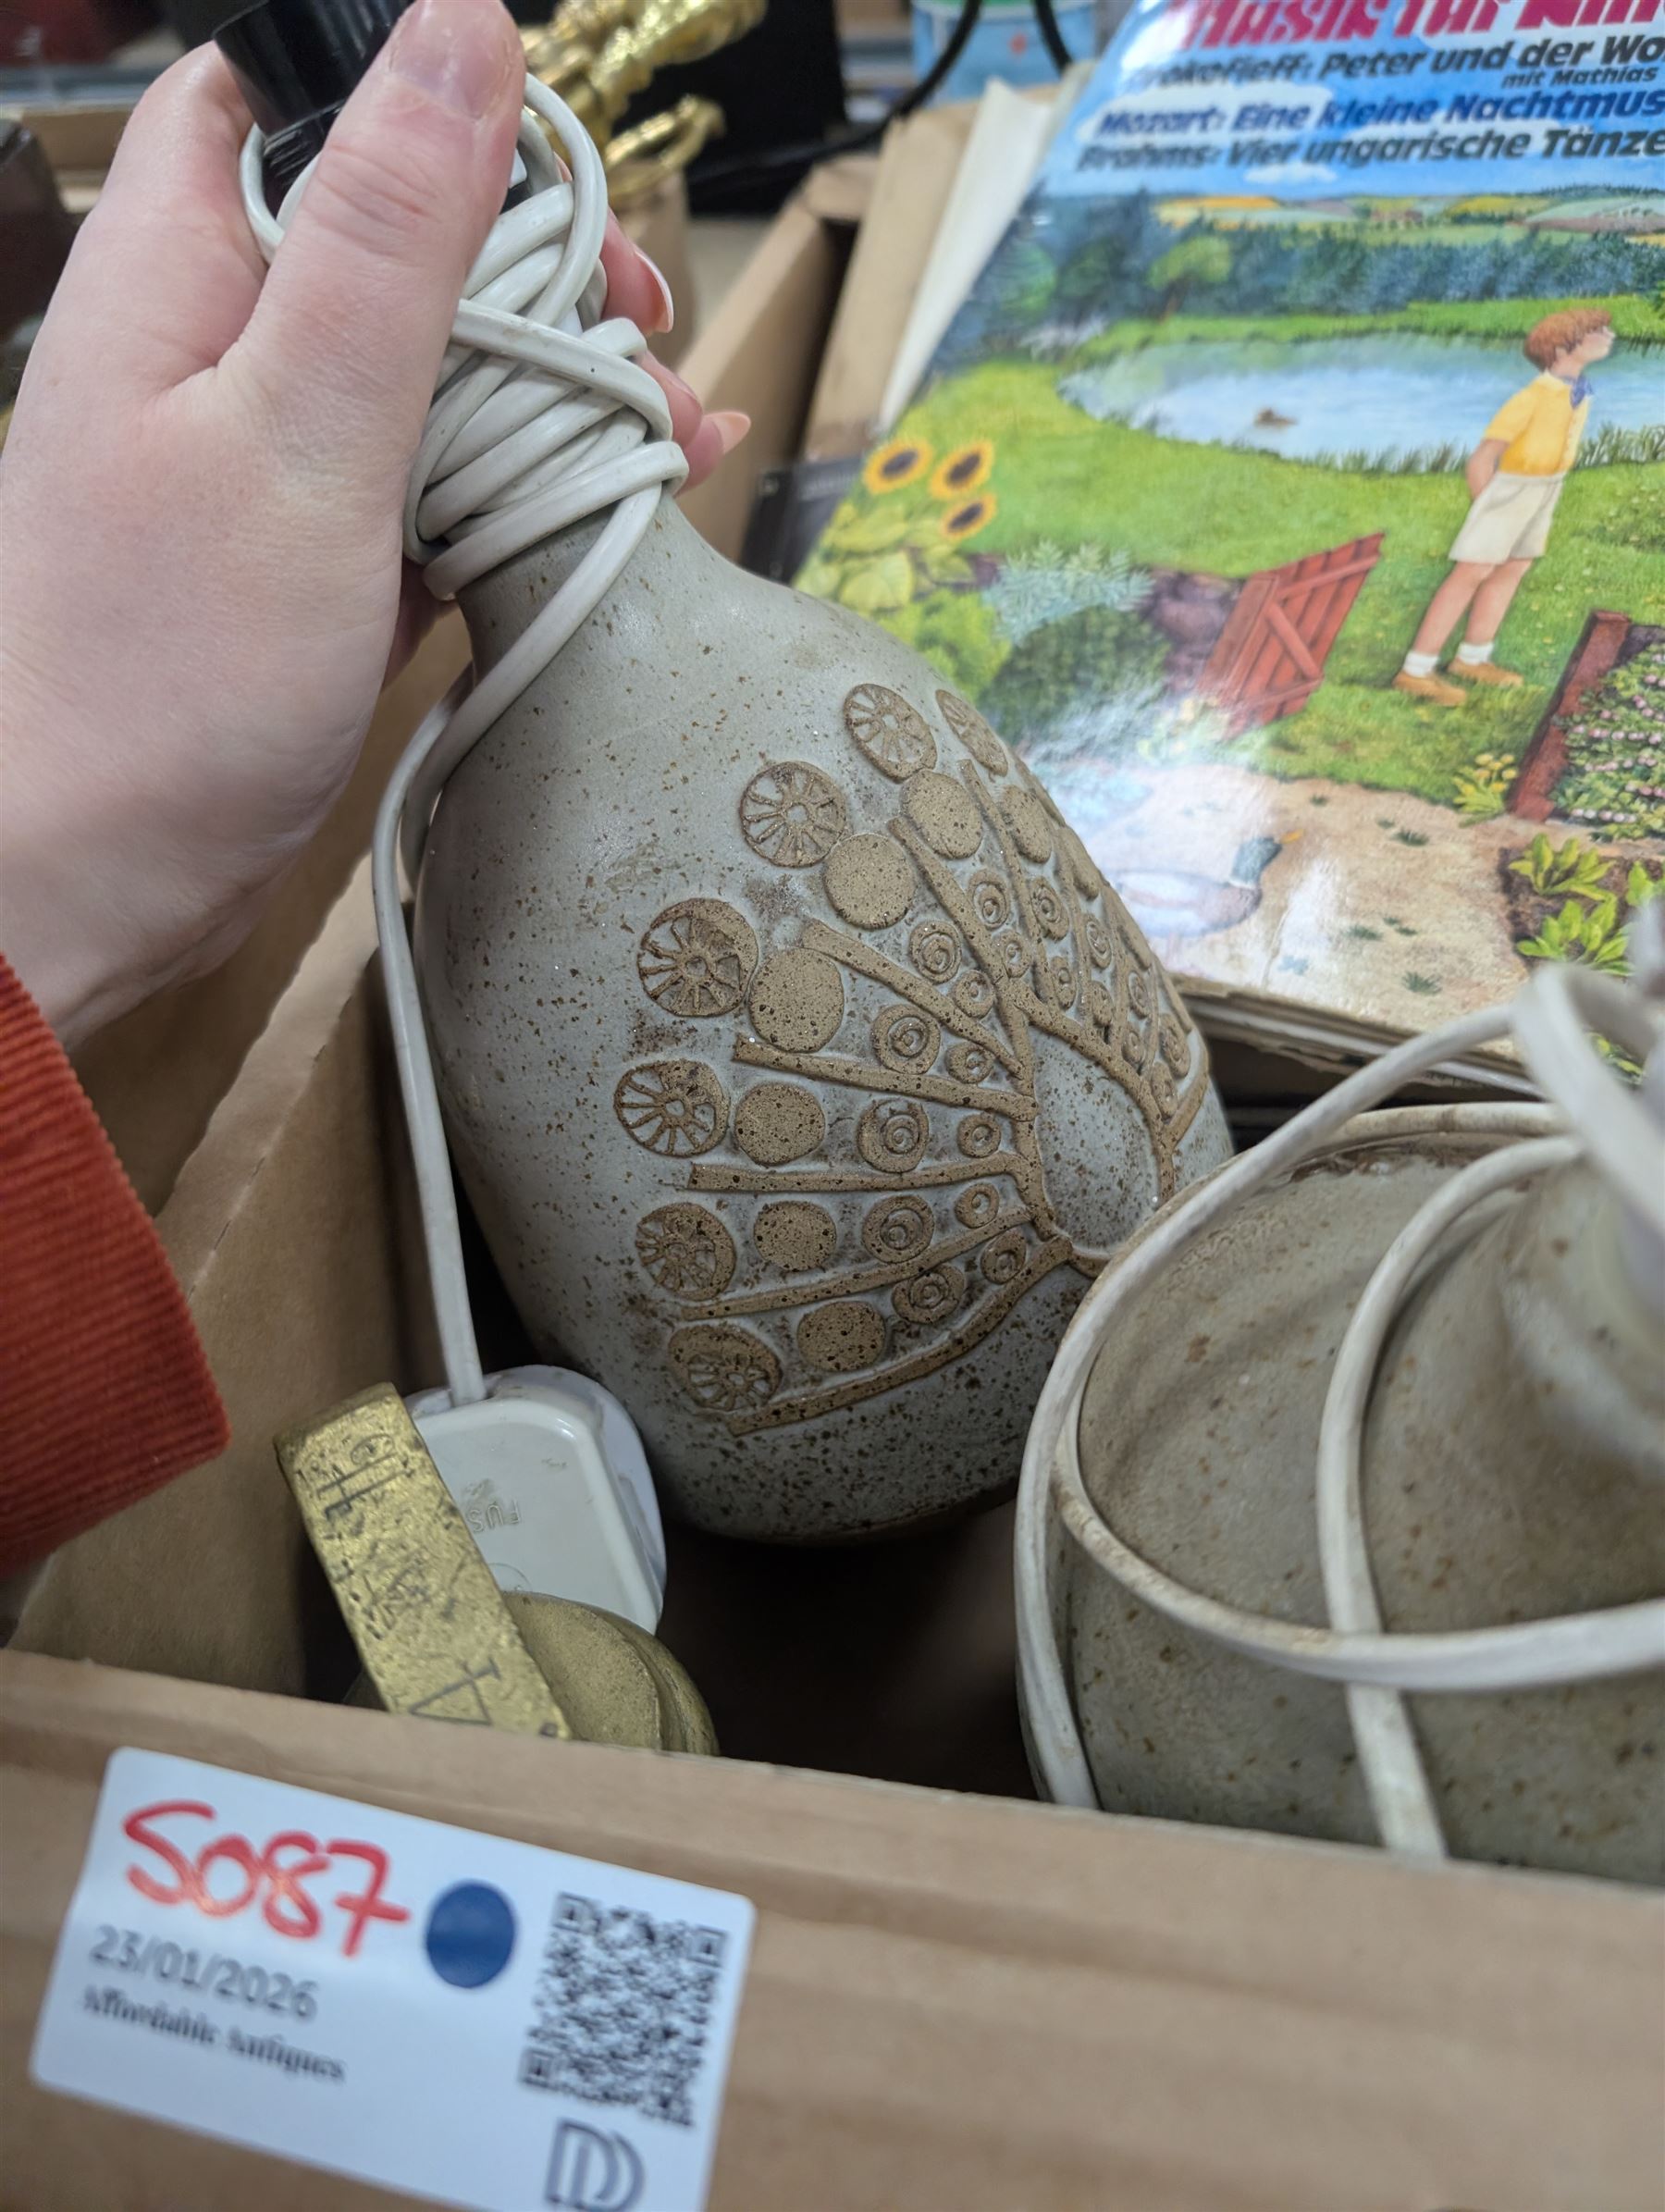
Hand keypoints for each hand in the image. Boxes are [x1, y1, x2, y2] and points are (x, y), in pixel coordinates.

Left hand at [0, 0, 745, 1047]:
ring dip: (552, 386)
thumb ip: (389, 237)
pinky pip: (437, 485)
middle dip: (534, 266)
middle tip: (637, 327)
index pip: (295, 92)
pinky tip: (620, 499)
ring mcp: (272, 459)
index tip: (548, 169)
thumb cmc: (159, 672)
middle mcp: (222, 343)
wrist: (88, 881)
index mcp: (185, 266)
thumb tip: (461, 25)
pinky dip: (524, 488)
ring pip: (434, 367)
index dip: (425, 96)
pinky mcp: (317, 561)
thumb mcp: (298, 435)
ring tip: (664, 430)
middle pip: (399, 232)